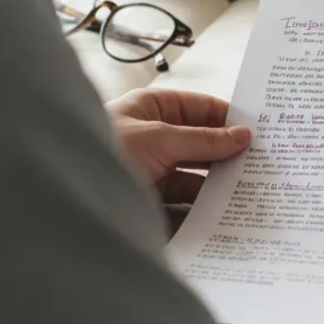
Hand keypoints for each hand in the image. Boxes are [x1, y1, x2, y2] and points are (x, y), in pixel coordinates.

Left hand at [106, 88, 251, 203]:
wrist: (60, 201)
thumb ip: (204, 139)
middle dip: (228, 153)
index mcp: (152, 109)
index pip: (201, 108)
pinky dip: (203, 209)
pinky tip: (225, 214)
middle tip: (263, 163)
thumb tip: (242, 135)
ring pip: (196, 176)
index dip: (230, 118)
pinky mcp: (151, 202)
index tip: (261, 130)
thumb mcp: (160, 139)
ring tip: (249, 191)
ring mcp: (153, 170)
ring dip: (218, 184)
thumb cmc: (101, 152)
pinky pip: (185, 204)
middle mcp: (154, 138)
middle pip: (202, 143)